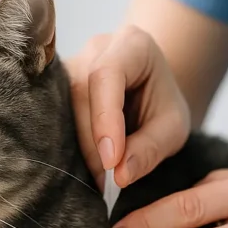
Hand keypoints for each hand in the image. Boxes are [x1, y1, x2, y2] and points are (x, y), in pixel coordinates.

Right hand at [66, 25, 190, 188]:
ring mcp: (72, 65)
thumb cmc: (163, 104)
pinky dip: (69, 145)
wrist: (150, 91)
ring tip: (99, 179)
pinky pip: (54, 115)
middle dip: (92, 142)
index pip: (107, 75)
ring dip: (78, 147)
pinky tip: (84, 168)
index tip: (111, 160)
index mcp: (132, 45)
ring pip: (62, 107)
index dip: (104, 118)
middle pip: (80, 93)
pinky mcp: (58, 87)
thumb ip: (150, 148)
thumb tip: (120, 176)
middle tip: (107, 182)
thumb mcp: (173, 128)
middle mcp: (95, 49)